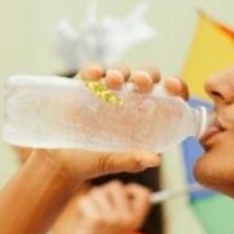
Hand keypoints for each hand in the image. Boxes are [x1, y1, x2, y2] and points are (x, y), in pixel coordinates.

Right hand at [22, 64, 188, 182]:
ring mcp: (106, 92)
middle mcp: (128, 100)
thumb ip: (131, 161)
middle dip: (147, 74)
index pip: (167, 96)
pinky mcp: (83, 87)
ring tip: (113, 80)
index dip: (175, 87)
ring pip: (120, 71)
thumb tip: (155, 159)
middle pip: (145, 77)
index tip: (173, 87)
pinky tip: (93, 76)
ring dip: (120, 71)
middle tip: (141, 82)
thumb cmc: (90, 162)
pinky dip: (93, 70)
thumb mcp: (111, 162)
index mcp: (144, 116)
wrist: (58, 161)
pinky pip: (91, 73)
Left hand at [54, 181, 152, 233]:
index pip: (144, 195)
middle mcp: (127, 219)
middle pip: (116, 186)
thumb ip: (124, 207)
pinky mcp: (96, 219)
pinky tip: (83, 220)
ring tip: (90, 216)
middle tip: (98, 208)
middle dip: (104, 192)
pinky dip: (81, 207)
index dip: (132, 189)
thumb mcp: (118, 225)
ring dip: (91, 200)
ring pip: (98, 192)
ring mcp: (112, 219)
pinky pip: (86, 200)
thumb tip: (125, 187)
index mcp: (136, 221)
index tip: (122, 193)